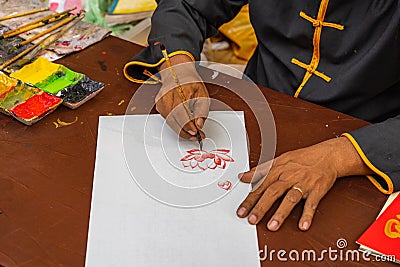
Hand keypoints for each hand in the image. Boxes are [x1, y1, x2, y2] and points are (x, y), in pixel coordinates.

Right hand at [156, 54, 209, 139]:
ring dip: (180, 129)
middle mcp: (169, 94)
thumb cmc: (191, 83)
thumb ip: (202, 111)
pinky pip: (166, 118)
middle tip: (195, 136)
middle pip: (174, 118)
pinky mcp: (158, 104)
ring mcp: (161, 99)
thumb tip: (199, 124)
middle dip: (185, 131)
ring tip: (190, 131)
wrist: (178, 72)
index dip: (188, 125)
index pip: (182, 112)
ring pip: (169, 121)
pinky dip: (175, 123)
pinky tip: (182, 123)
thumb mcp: (203, 94)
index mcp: (181, 90)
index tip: (195, 133)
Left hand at [236, 137, 372, 230]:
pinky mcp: (317, 190)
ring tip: (272, 226)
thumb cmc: (303, 158)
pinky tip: (303, 225)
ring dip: (280, 213)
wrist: (328, 155)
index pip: (260, 185)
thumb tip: (243, 176)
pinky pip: (312, 203)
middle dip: (261, 207)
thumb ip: (260, 170)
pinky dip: (307, 215)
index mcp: (278, 169)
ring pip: (290, 198)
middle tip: (252, 220)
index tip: (241, 210)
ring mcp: (303, 183)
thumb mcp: (279, 160)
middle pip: (272, 192)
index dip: (250, 198)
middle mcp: (289, 176)